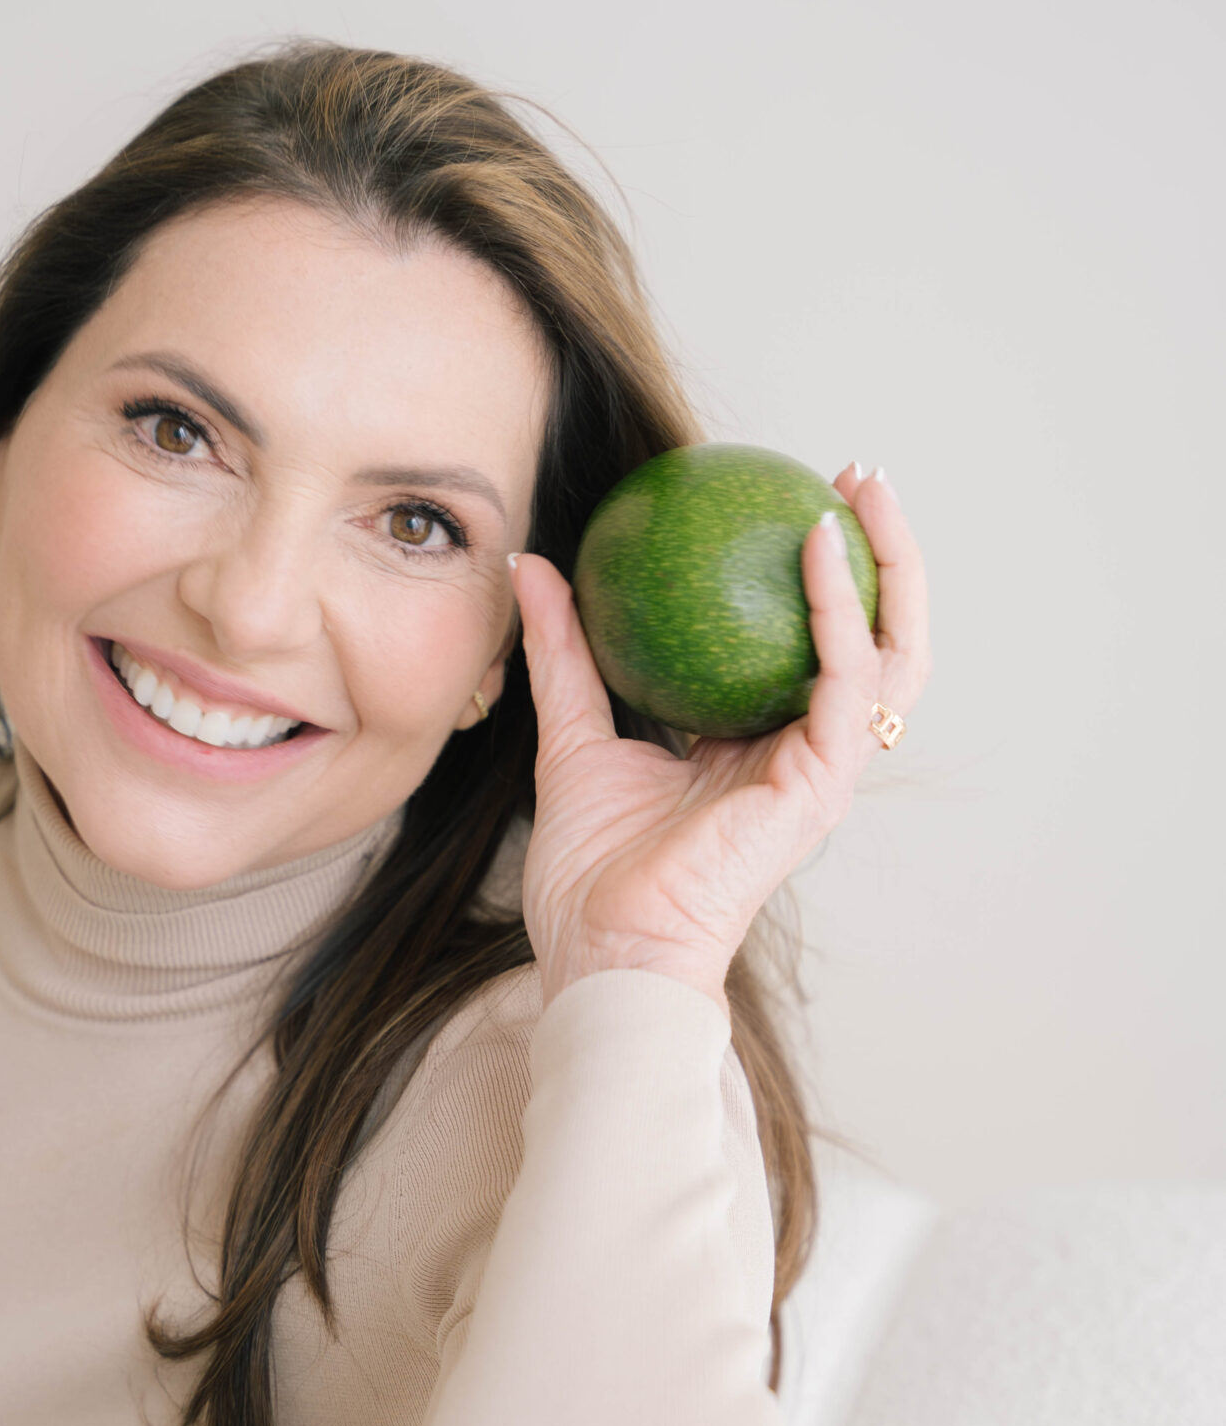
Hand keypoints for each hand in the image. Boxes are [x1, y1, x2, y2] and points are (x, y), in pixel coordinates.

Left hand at [511, 466, 929, 1015]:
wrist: (605, 948)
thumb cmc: (592, 870)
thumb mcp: (574, 734)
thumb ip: (566, 652)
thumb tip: (535, 566)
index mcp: (762, 748)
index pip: (815, 648)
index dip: (823, 576)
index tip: (798, 498)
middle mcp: (806, 754)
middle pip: (877, 641)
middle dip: (882, 554)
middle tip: (854, 477)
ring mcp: (821, 771)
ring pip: (890, 653)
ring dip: (887, 566)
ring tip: (861, 492)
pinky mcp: (818, 786)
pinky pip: (843, 680)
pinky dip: (837, 610)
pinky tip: (817, 548)